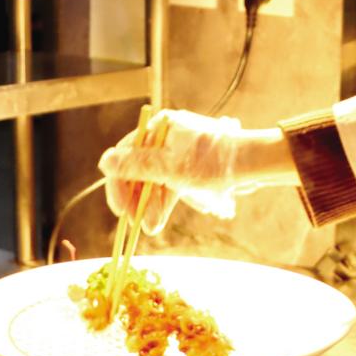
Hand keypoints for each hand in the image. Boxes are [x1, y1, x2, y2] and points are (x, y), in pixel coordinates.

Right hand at [97, 109, 297, 233]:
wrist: (250, 164)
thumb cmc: (212, 162)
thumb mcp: (170, 167)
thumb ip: (136, 166)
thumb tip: (105, 162)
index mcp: (159, 128)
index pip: (125, 156)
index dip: (118, 184)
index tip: (120, 209)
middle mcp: (165, 137)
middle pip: (138, 169)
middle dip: (136, 198)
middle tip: (134, 222)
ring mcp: (177, 152)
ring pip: (153, 180)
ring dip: (149, 205)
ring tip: (149, 227)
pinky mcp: (189, 167)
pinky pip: (168, 185)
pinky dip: (163, 202)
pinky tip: (158, 220)